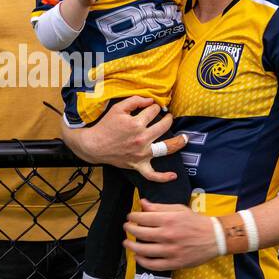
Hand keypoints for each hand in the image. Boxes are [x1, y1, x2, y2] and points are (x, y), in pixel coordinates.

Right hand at [64, 95, 185, 181]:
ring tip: (184, 138)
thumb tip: (151, 100)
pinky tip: (173, 175)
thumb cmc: (105, 126)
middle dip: (168, 119)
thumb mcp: (118, 108)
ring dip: (177, 143)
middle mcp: (142, 139)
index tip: (151, 108)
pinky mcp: (138, 165)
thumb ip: (135, 101)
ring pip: (165, 148)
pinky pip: (152, 175)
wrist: (94, 145)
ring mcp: (142, 154)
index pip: (153, 111)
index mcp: (136, 124)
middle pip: (164, 126)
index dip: (154, 107)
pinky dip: (163, 177)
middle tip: (167, 117)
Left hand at [123, 200, 219, 270]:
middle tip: (127, 228)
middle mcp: (168, 235)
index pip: (142, 218)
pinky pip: (153, 264)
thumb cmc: (196, 222)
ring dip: (131, 246)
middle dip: (129, 229)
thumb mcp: (179, 209)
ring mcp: (170, 251)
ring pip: (143, 250)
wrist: (214, 238)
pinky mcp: (174, 263)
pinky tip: (138, 256)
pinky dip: (142, 261)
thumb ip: (159, 207)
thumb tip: (142, 203)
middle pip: (140, 233)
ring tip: (127, 242)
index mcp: (169, 220)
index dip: (132, 217)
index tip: (130, 217)